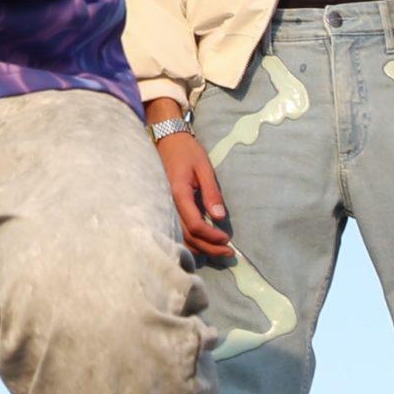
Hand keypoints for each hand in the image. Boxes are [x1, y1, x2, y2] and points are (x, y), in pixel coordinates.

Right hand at [147, 100, 231, 256]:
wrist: (167, 140)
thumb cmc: (187, 152)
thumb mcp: (204, 168)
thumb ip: (211, 192)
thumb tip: (220, 217)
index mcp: (179, 194)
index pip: (195, 224)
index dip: (211, 236)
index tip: (227, 239)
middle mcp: (169, 204)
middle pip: (187, 236)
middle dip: (209, 248)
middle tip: (228, 254)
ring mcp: (165, 207)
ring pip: (180, 236)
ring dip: (200, 248)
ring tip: (219, 252)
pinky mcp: (166, 207)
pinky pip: (176, 230)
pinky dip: (190, 241)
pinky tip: (202, 244)